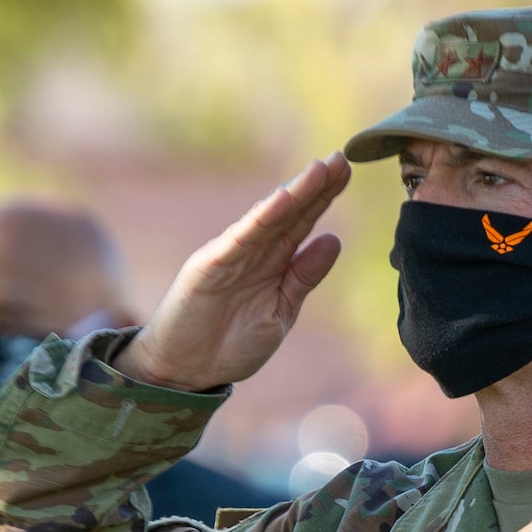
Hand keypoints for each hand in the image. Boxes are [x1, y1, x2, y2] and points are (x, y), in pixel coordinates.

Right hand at [117, 154, 351, 391]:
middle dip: (315, 187)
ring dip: (294, 194)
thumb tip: (334, 240)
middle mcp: (252, 253)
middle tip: (341, 159)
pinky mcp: (209, 267)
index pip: (301, 224)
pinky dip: (260, 220)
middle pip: (289, 214)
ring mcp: (230, 257)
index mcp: (271, 264)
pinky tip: (282, 199)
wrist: (186, 372)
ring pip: (268, 220)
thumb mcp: (281, 311)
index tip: (345, 171)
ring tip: (319, 170)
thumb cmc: (231, 344)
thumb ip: (303, 277)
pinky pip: (240, 240)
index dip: (323, 197)